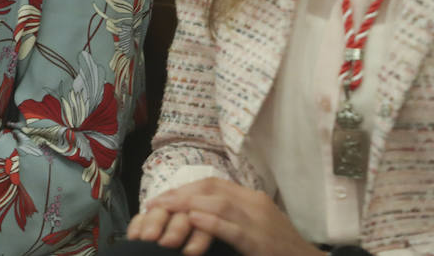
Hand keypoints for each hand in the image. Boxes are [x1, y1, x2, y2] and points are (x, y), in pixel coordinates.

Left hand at [136, 178, 322, 255]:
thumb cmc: (279, 251)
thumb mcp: (254, 229)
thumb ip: (230, 220)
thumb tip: (197, 217)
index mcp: (251, 199)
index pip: (211, 184)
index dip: (183, 188)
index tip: (160, 198)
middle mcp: (255, 203)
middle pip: (211, 188)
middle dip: (179, 194)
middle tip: (153, 204)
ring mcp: (260, 222)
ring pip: (219, 203)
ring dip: (187, 205)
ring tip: (164, 209)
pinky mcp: (262, 242)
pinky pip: (234, 229)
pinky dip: (212, 222)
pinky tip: (193, 220)